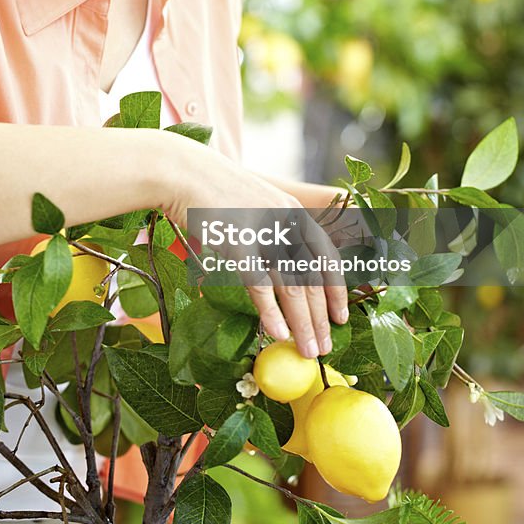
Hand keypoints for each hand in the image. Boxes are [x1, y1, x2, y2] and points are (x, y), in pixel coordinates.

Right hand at [160, 134, 348, 356]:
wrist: (183, 173)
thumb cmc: (216, 193)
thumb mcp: (257, 207)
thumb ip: (275, 232)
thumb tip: (287, 269)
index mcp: (295, 213)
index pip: (328, 257)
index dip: (337, 290)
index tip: (341, 317)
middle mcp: (286, 223)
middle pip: (313, 279)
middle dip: (321, 318)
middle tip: (324, 348)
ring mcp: (264, 233)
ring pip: (292, 287)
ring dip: (303, 324)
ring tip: (308, 350)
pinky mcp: (238, 245)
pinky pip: (260, 285)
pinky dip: (271, 312)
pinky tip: (278, 333)